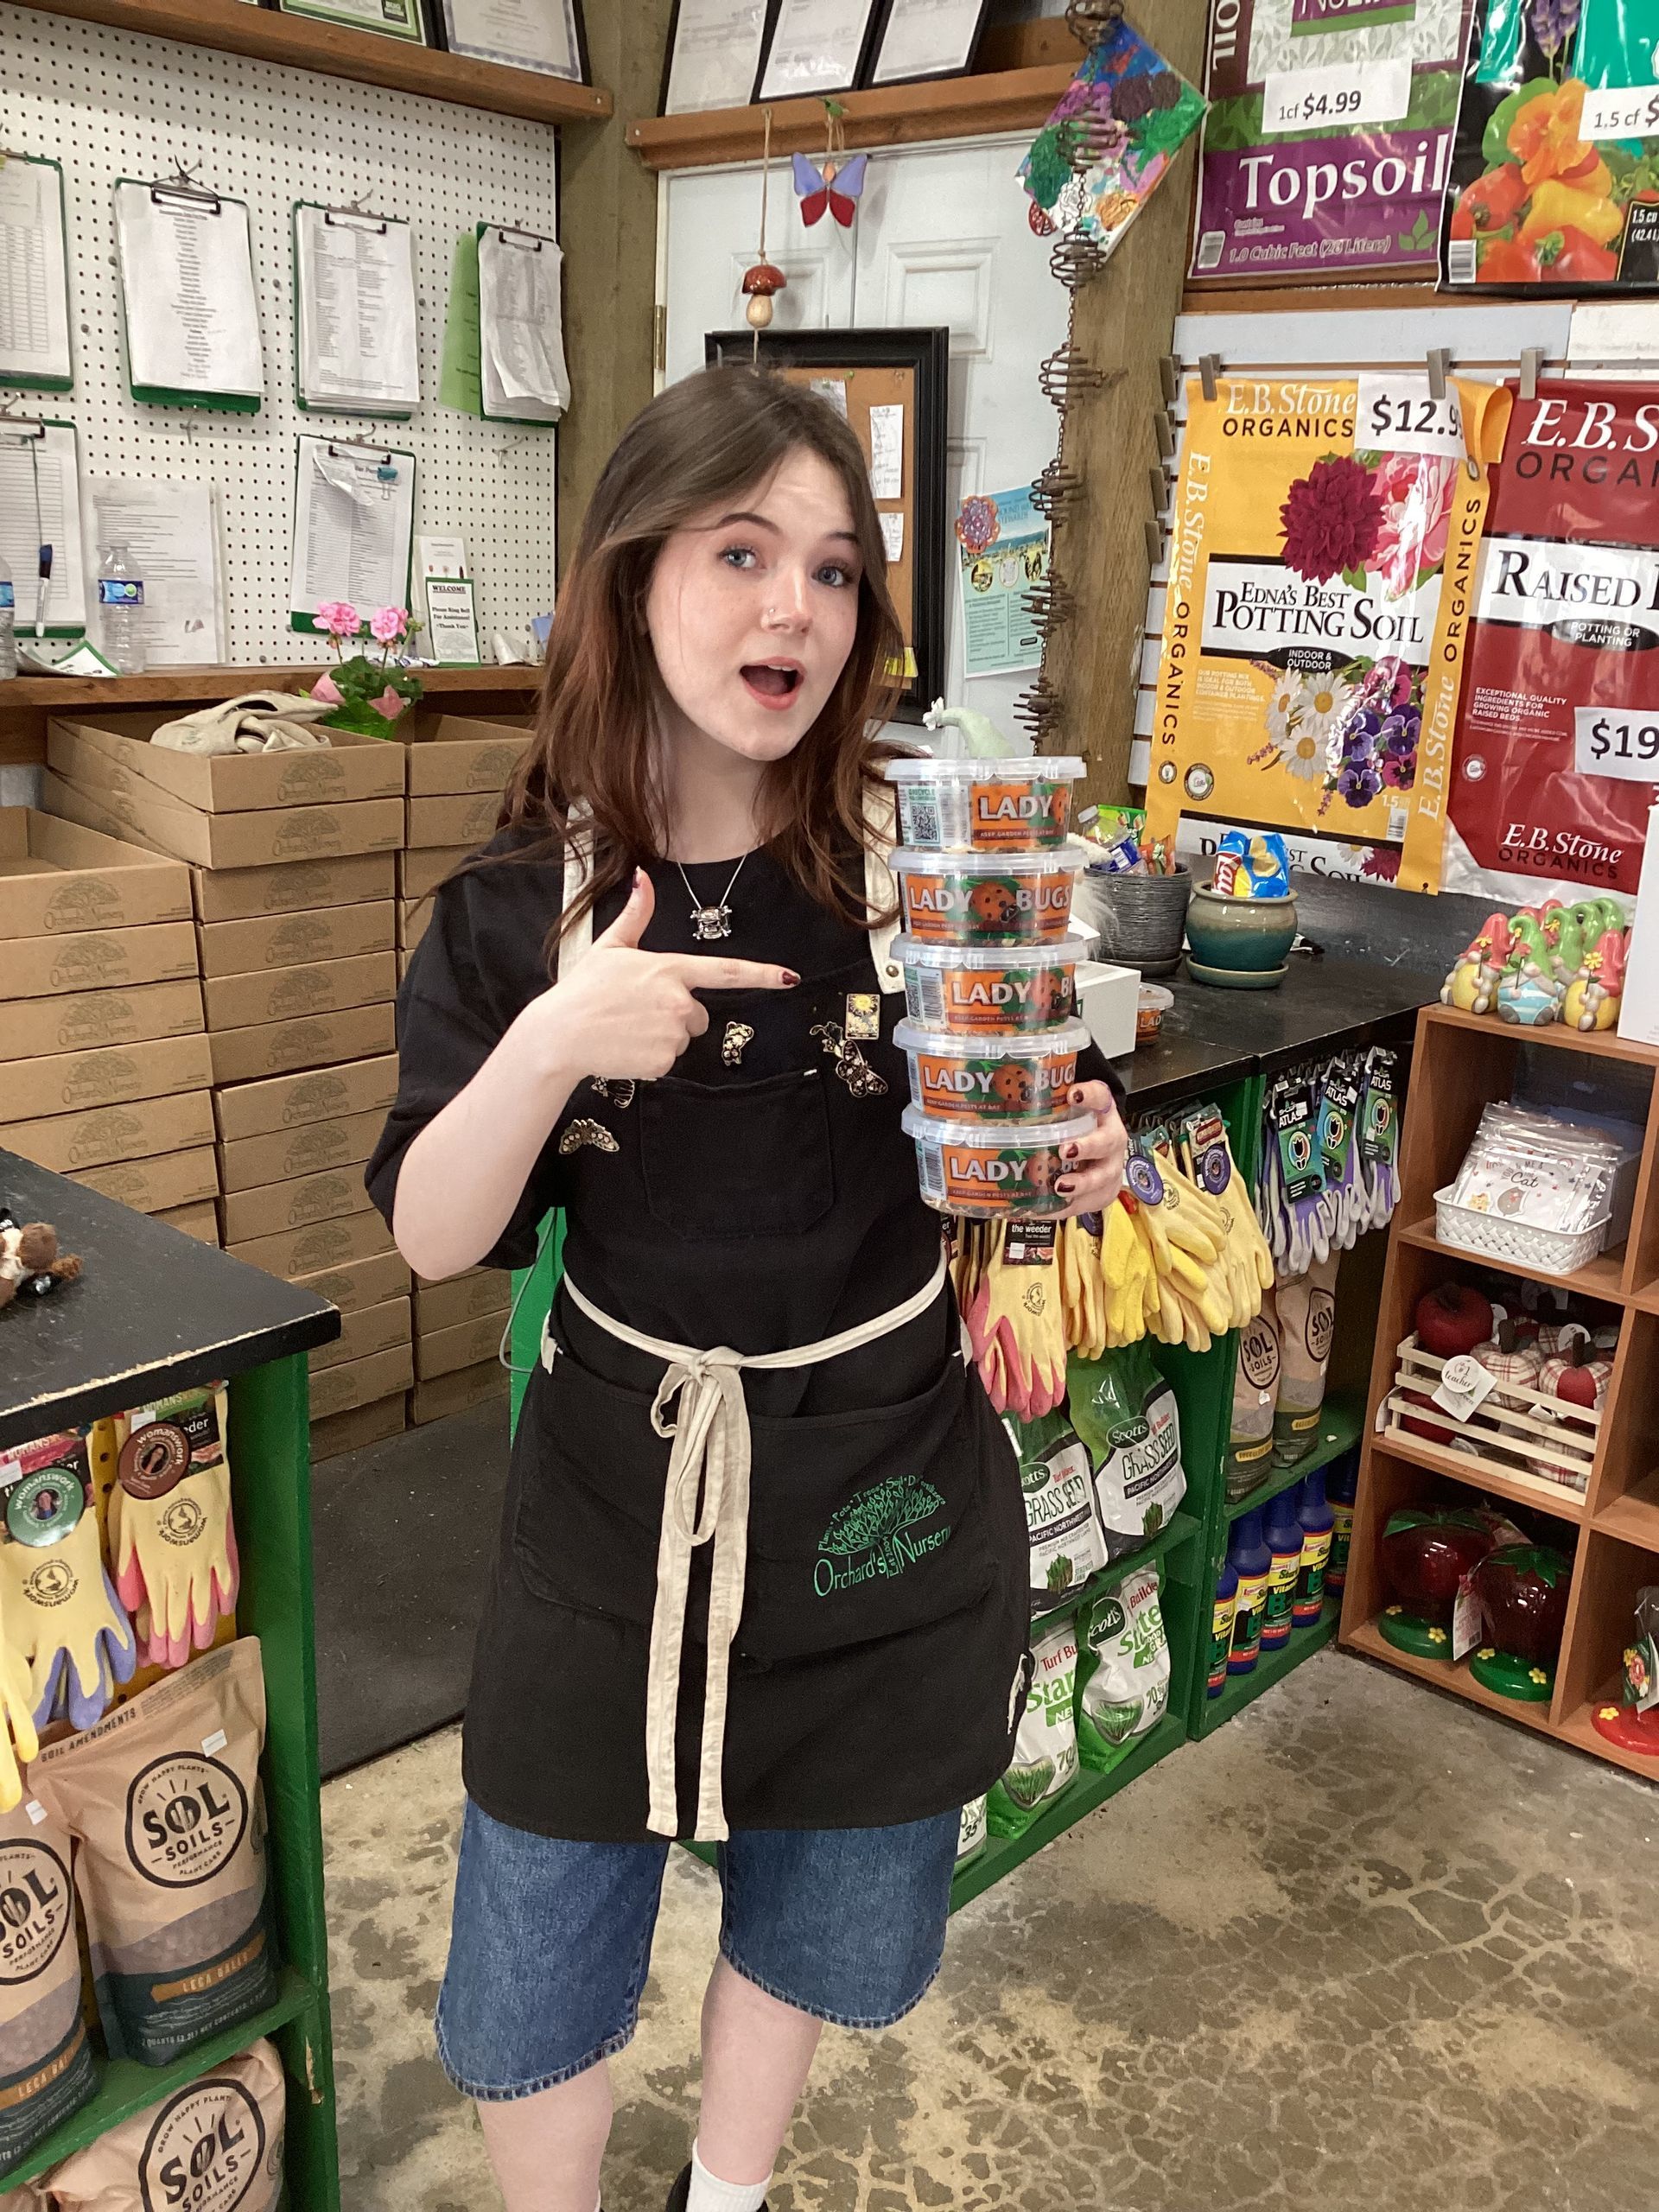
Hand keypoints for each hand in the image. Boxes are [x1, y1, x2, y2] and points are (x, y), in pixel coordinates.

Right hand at [516, 870, 798, 1083]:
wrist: (559, 1034)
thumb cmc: (582, 990)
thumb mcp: (609, 946)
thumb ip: (635, 914)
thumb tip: (641, 878)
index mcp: (670, 969)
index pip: (726, 971)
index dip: (762, 974)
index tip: (789, 978)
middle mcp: (679, 1000)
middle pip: (698, 1014)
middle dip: (675, 1015)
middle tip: (637, 1012)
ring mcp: (673, 1032)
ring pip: (683, 1038)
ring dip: (662, 1037)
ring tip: (628, 1028)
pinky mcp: (664, 1060)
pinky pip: (669, 1061)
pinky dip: (651, 1058)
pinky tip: (627, 1047)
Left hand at [1052, 1080, 1126, 1219]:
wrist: (1097, 1152)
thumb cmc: (1073, 1128)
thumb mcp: (1063, 1113)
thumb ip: (1041, 1106)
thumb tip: (999, 1099)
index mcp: (1101, 1112)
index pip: (1100, 1096)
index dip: (1089, 1095)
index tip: (1072, 1094)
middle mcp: (1110, 1138)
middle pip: (1108, 1141)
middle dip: (1088, 1146)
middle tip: (1066, 1150)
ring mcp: (1110, 1167)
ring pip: (1103, 1177)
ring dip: (1082, 1183)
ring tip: (1061, 1187)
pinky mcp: (1103, 1192)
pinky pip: (1088, 1203)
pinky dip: (1066, 1208)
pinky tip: (1045, 1209)